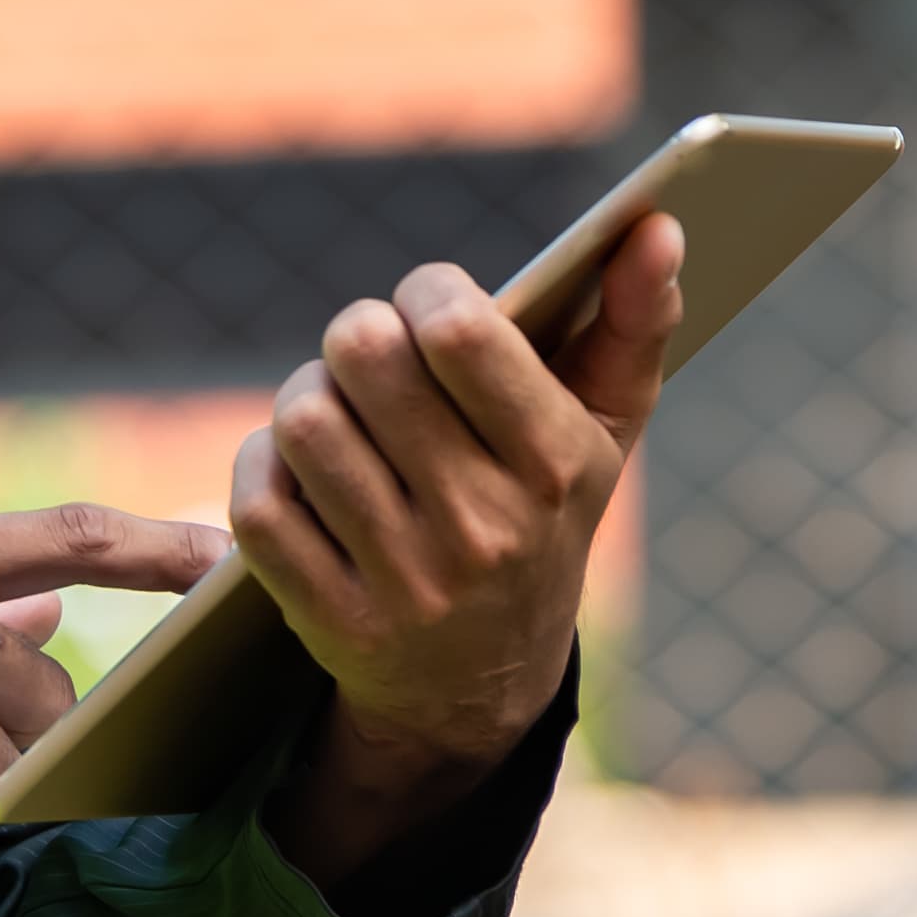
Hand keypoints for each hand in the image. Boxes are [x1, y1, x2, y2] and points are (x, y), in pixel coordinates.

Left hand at [231, 214, 683, 884]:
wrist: (485, 689)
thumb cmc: (544, 516)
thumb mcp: (604, 432)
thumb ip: (637, 321)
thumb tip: (657, 227)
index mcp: (555, 468)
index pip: (462, 333)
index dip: (428, 292)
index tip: (433, 306)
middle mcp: (482, 530)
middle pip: (365, 357)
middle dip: (361, 336)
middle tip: (376, 355)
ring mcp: (404, 583)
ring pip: (305, 423)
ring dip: (307, 397)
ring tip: (338, 409)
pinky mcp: (331, 622)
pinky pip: (259, 502)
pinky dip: (264, 466)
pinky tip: (303, 472)